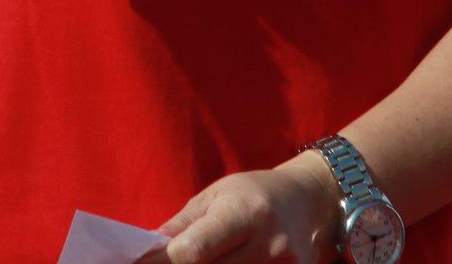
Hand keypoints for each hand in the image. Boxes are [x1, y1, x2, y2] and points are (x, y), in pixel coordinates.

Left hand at [151, 151, 341, 262]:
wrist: (313, 201)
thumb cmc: (256, 193)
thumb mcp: (217, 195)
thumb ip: (183, 225)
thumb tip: (147, 250)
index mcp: (245, 213)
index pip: (193, 252)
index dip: (161, 263)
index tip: (138, 262)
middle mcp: (269, 246)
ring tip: (194, 261)